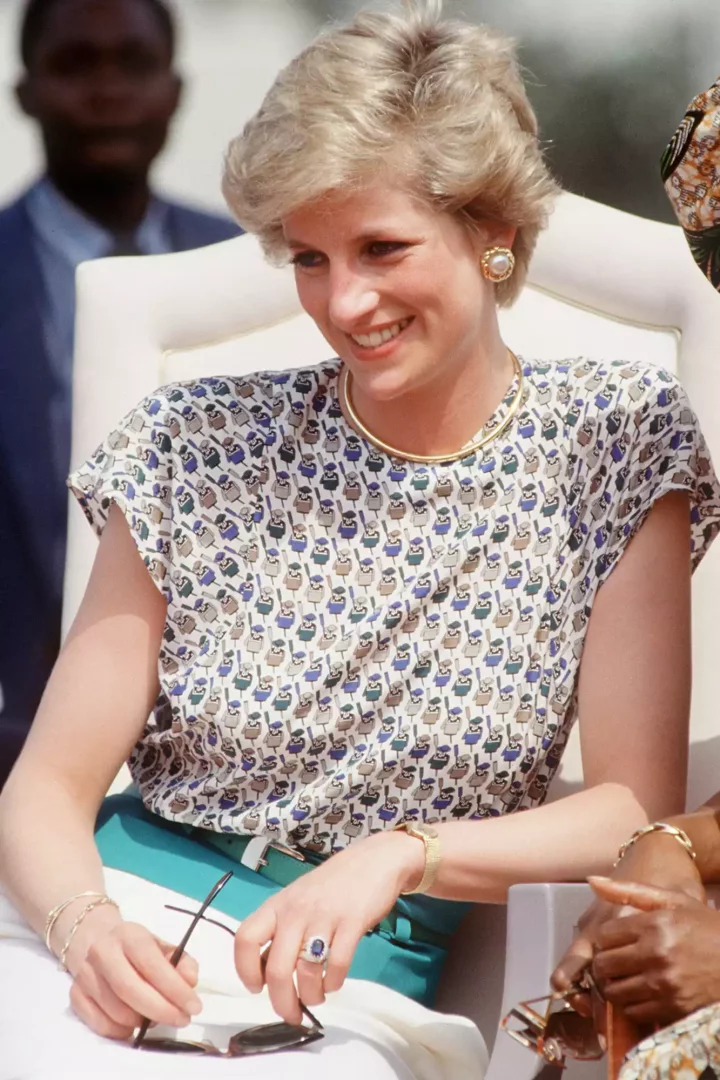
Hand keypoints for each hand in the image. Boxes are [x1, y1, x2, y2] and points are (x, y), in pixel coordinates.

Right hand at [65, 907, 201, 1039]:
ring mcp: (85, 975)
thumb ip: (182, 962)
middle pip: (130, 990)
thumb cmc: (136, 947)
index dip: (174, 988)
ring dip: (142, 1022)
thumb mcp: (162, 946)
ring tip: (156, 1017)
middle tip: (182, 1020)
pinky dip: (121, 1031)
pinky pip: (99, 1024)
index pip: (152, 964)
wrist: (95, 938)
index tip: (194, 1006)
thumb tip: (190, 982)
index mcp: (129, 935)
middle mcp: (103, 952)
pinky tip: (133, 1024)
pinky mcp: (75, 995)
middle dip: (160, 1010)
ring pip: (115, 1011)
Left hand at [234, 829, 423, 1024]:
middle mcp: (296, 910)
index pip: (245, 939)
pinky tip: (334, 982)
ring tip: (316, 998)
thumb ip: (281, 930)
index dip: (245, 969)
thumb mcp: (297, 900)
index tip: (256, 987)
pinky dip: (333, 983)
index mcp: (277, 905)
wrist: (374, 861)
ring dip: (310, 996)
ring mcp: (324, 915)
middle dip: (282, 1001)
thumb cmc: (332, 884)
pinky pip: (337, 964)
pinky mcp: (352, 922)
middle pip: (276, 968)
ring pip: (306, 972)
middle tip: (291, 1014)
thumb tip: (265, 972)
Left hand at [551, 833, 702, 1016]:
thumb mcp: (673, 901)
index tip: (613, 943)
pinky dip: (632, 1005)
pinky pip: (634, 1012)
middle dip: (604, 965)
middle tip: (615, 963)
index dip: (604, 941)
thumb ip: (630, 891)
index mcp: (655, 925)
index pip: (604, 937)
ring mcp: (665, 985)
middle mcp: (657, 955)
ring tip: (626, 979)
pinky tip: (643, 994)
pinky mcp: (674, 1009)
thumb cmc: (706, 927)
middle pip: (604, 966)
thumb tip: (593, 881)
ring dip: (615, 987)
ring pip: (615, 992)